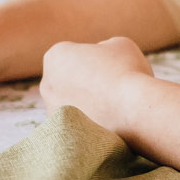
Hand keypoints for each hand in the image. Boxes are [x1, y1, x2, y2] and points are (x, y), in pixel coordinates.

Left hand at [37, 36, 154, 131]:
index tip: (113, 67)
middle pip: (69, 79)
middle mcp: (47, 84)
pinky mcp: (64, 134)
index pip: (75, 54)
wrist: (133, 111)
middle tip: (113, 86)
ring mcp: (52, 111)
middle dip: (86, 82)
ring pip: (72, 102)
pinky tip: (108, 122)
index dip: (97, 59)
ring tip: (113, 105)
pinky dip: (90, 122)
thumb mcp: (119, 45)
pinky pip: (78, 123)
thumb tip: (100, 60)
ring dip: (87, 102)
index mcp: (55, 56)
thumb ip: (104, 48)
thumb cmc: (126, 72)